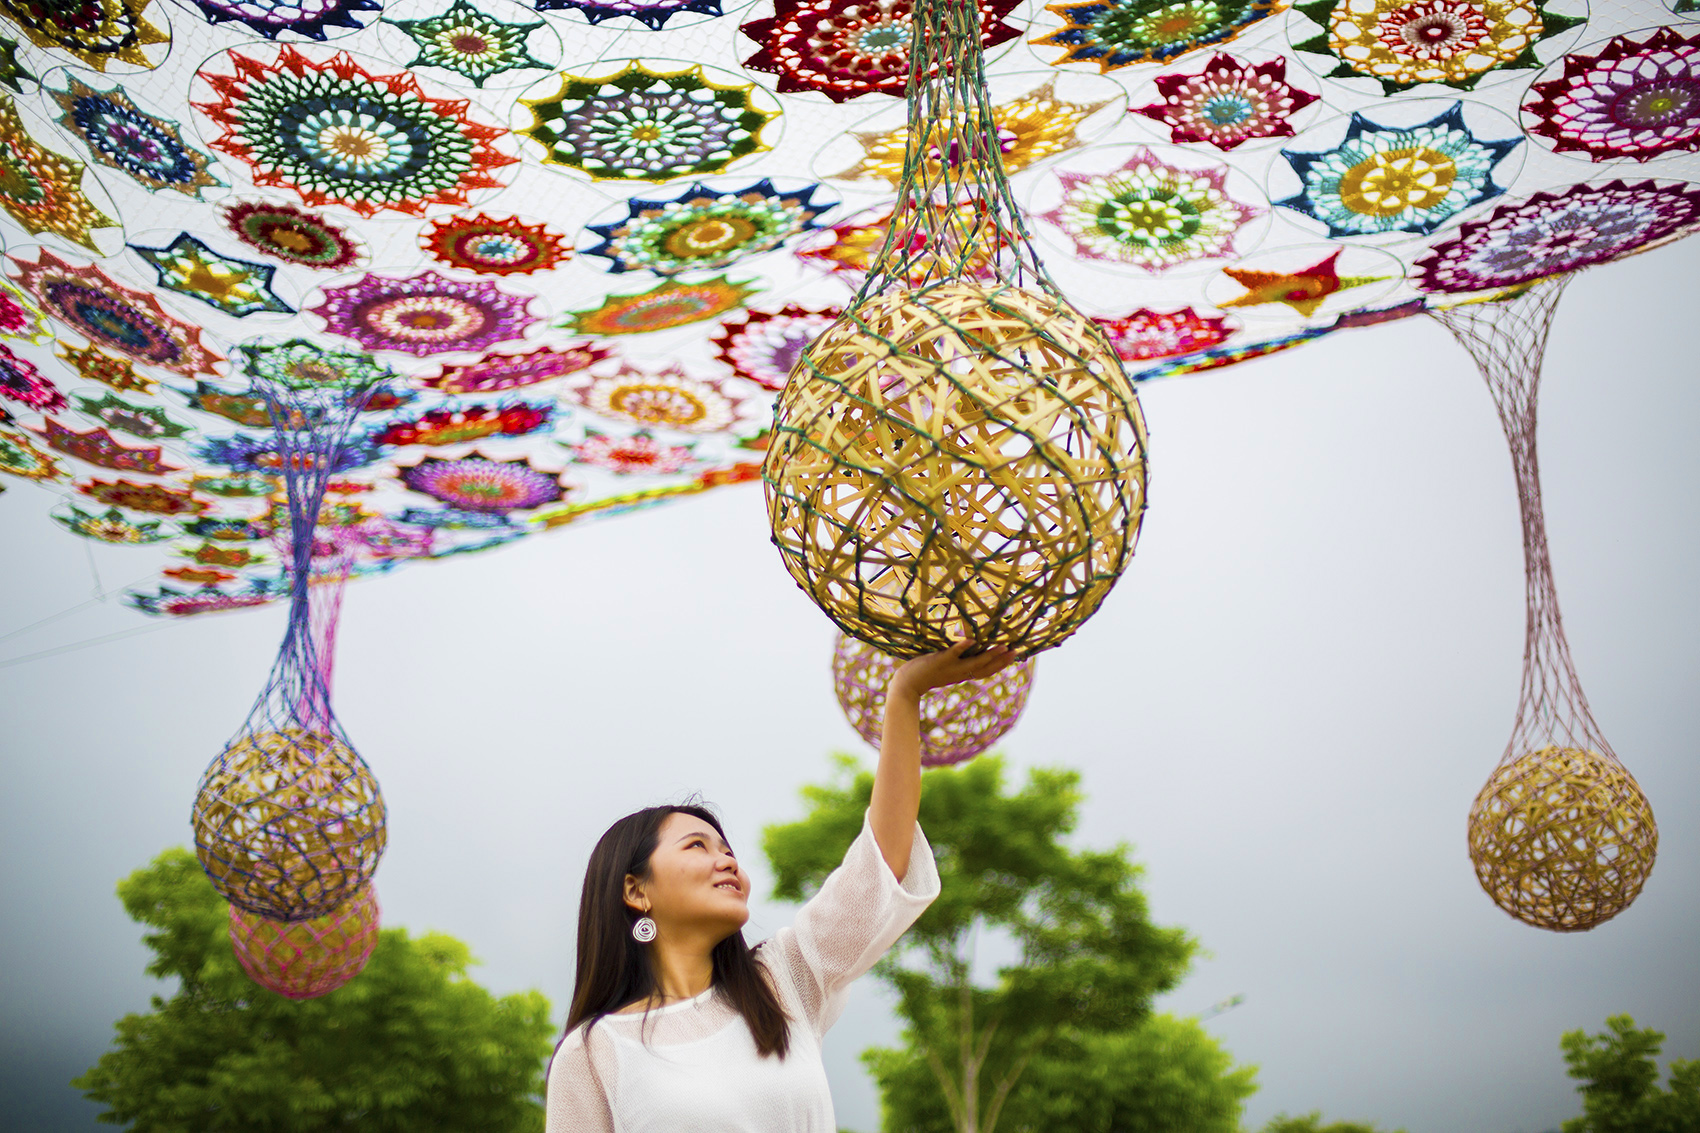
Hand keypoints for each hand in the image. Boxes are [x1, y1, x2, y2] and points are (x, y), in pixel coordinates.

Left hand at [891, 640, 1017, 698]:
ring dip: (989, 655)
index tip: (1015, 655)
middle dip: (1001, 660)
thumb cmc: (925, 673)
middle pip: (985, 668)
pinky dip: (961, 648)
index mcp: (962, 674)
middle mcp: (960, 673)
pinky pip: (952, 654)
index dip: (1001, 664)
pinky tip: (970, 640)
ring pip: (974, 662)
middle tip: (1016, 651)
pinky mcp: (939, 662)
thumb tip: (968, 647)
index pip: (986, 671)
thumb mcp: (946, 668)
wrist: (907, 684)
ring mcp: (950, 668)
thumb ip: (957, 660)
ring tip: (1002, 646)